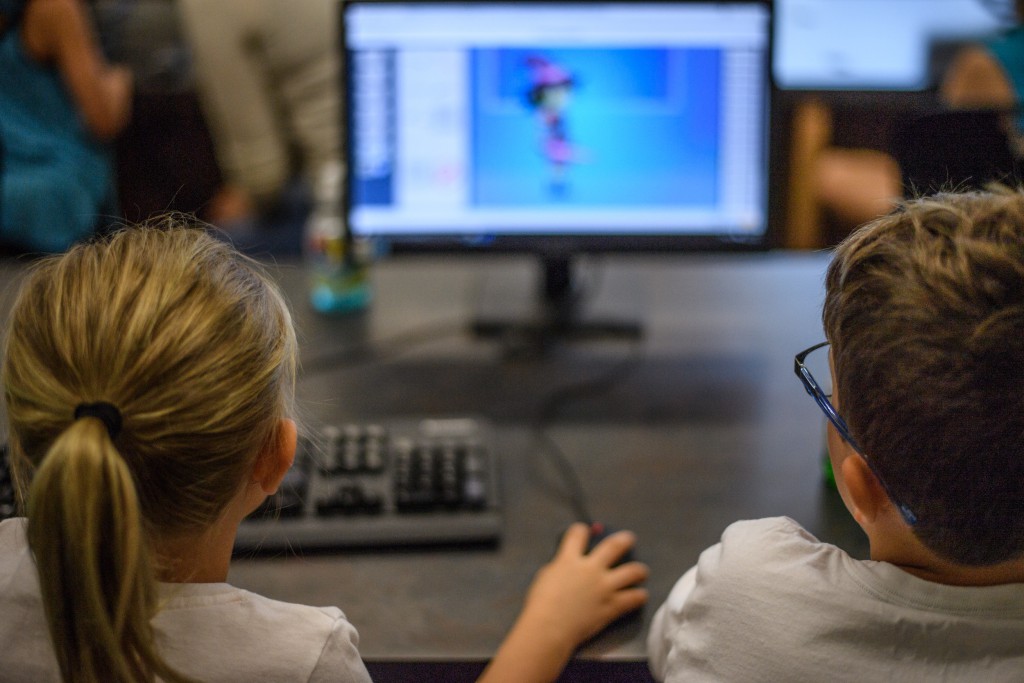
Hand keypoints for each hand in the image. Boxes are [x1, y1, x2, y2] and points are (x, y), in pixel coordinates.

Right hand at [522, 522, 648, 647]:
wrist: (551, 627)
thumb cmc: (541, 603)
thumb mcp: (546, 576)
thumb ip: (560, 567)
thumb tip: (567, 566)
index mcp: (570, 559)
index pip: (578, 534)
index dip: (581, 530)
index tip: (584, 530)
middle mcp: (591, 568)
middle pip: (613, 546)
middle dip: (624, 540)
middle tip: (629, 539)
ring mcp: (605, 586)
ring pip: (632, 571)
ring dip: (639, 570)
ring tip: (642, 571)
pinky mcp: (613, 605)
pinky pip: (633, 598)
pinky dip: (639, 596)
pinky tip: (641, 595)